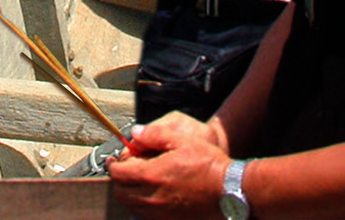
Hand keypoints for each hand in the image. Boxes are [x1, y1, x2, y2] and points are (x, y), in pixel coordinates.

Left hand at [109, 117, 230, 217]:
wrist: (230, 191)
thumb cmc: (208, 165)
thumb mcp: (181, 139)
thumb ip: (154, 134)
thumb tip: (135, 133)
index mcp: (151, 175)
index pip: (118, 174)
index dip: (114, 164)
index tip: (116, 159)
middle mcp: (152, 197)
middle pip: (120, 193)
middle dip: (119, 179)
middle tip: (127, 168)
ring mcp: (160, 213)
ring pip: (131, 206)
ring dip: (129, 192)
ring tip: (140, 179)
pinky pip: (145, 214)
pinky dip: (142, 204)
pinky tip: (153, 192)